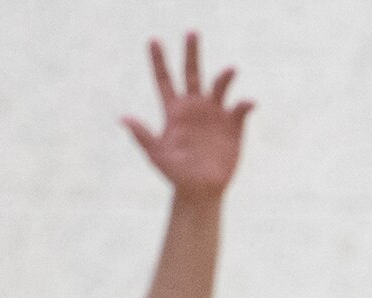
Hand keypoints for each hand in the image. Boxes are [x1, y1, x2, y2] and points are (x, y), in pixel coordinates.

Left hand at [123, 33, 252, 196]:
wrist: (200, 191)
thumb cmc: (175, 175)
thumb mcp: (156, 155)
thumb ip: (142, 135)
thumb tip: (123, 118)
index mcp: (174, 111)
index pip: (165, 80)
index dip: (158, 60)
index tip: (153, 40)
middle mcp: (195, 107)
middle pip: (192, 72)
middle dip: (191, 52)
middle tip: (191, 32)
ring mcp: (215, 114)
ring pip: (219, 86)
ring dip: (225, 77)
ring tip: (230, 70)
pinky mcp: (233, 125)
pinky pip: (240, 109)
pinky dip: (245, 104)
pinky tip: (248, 104)